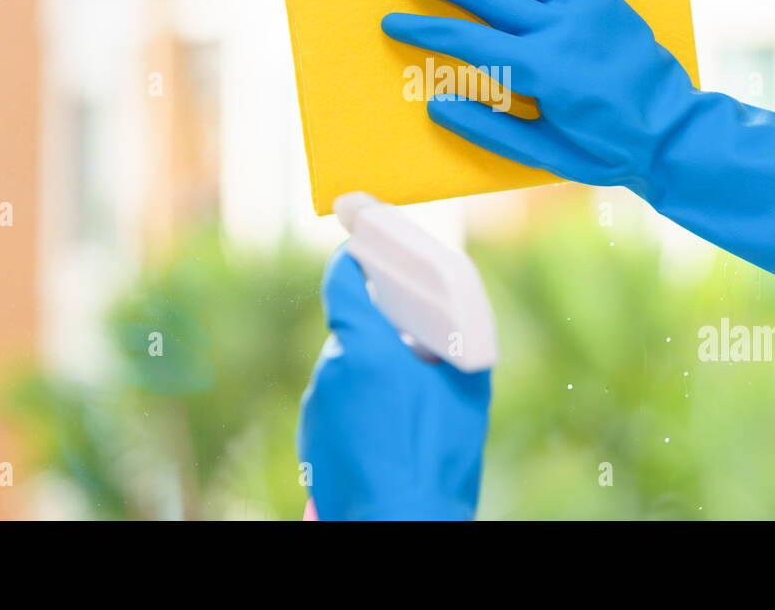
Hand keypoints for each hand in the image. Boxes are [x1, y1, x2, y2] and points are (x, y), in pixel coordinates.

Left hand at [296, 246, 490, 519]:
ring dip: (372, 374)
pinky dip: (358, 406)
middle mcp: (331, 371)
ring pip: (346, 368)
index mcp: (366, 349)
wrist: (401, 524)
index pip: (342, 281)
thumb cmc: (438, 458)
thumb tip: (454, 315)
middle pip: (353, 329)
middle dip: (381, 332)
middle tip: (416, 349)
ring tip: (407, 406)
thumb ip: (454, 339)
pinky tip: (387, 432)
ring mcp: (315, 406)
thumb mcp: (464, 387)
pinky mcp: (310, 437)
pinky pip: (336, 402)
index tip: (363, 250)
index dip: (352, 259)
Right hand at [381, 0, 774, 342]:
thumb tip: (438, 107)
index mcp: (540, 70)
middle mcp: (559, 28)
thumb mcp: (545, 154)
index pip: (466, 40)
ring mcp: (584, 7)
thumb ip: (490, 130)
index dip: (424, 27)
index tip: (389, 20)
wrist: (674, 133)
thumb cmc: (606, 152)